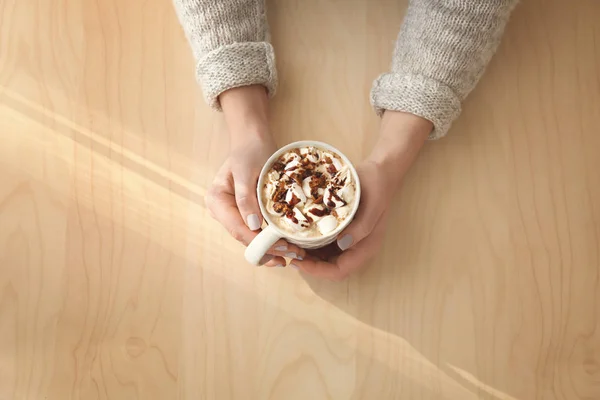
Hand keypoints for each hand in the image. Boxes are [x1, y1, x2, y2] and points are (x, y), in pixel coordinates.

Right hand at [205, 86, 305, 265]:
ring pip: (250, 238)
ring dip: (271, 248)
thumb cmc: (250, 149)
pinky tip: (286, 246)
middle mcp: (220, 210)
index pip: (238, 229)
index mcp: (216, 200)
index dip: (260, 242)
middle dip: (268, 249)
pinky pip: (256, 231)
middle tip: (294, 255)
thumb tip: (252, 226)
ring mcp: (232, 213)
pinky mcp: (244, 213)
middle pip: (244, 238)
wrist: (252, 138)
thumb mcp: (248, 171)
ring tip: (294, 255)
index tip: (283, 247)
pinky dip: (270, 239)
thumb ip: (246, 198)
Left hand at [291, 111, 431, 279]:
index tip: (297, 261)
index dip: (317, 270)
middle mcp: (356, 248)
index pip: (339, 270)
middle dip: (307, 263)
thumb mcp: (372, 205)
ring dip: (306, 254)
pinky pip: (323, 243)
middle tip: (288, 250)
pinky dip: (309, 243)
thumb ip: (360, 228)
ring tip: (288, 243)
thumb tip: (342, 245)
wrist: (380, 171)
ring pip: (324, 257)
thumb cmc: (377, 186)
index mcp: (366, 247)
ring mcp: (348, 240)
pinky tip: (297, 234)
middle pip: (329, 267)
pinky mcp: (341, 231)